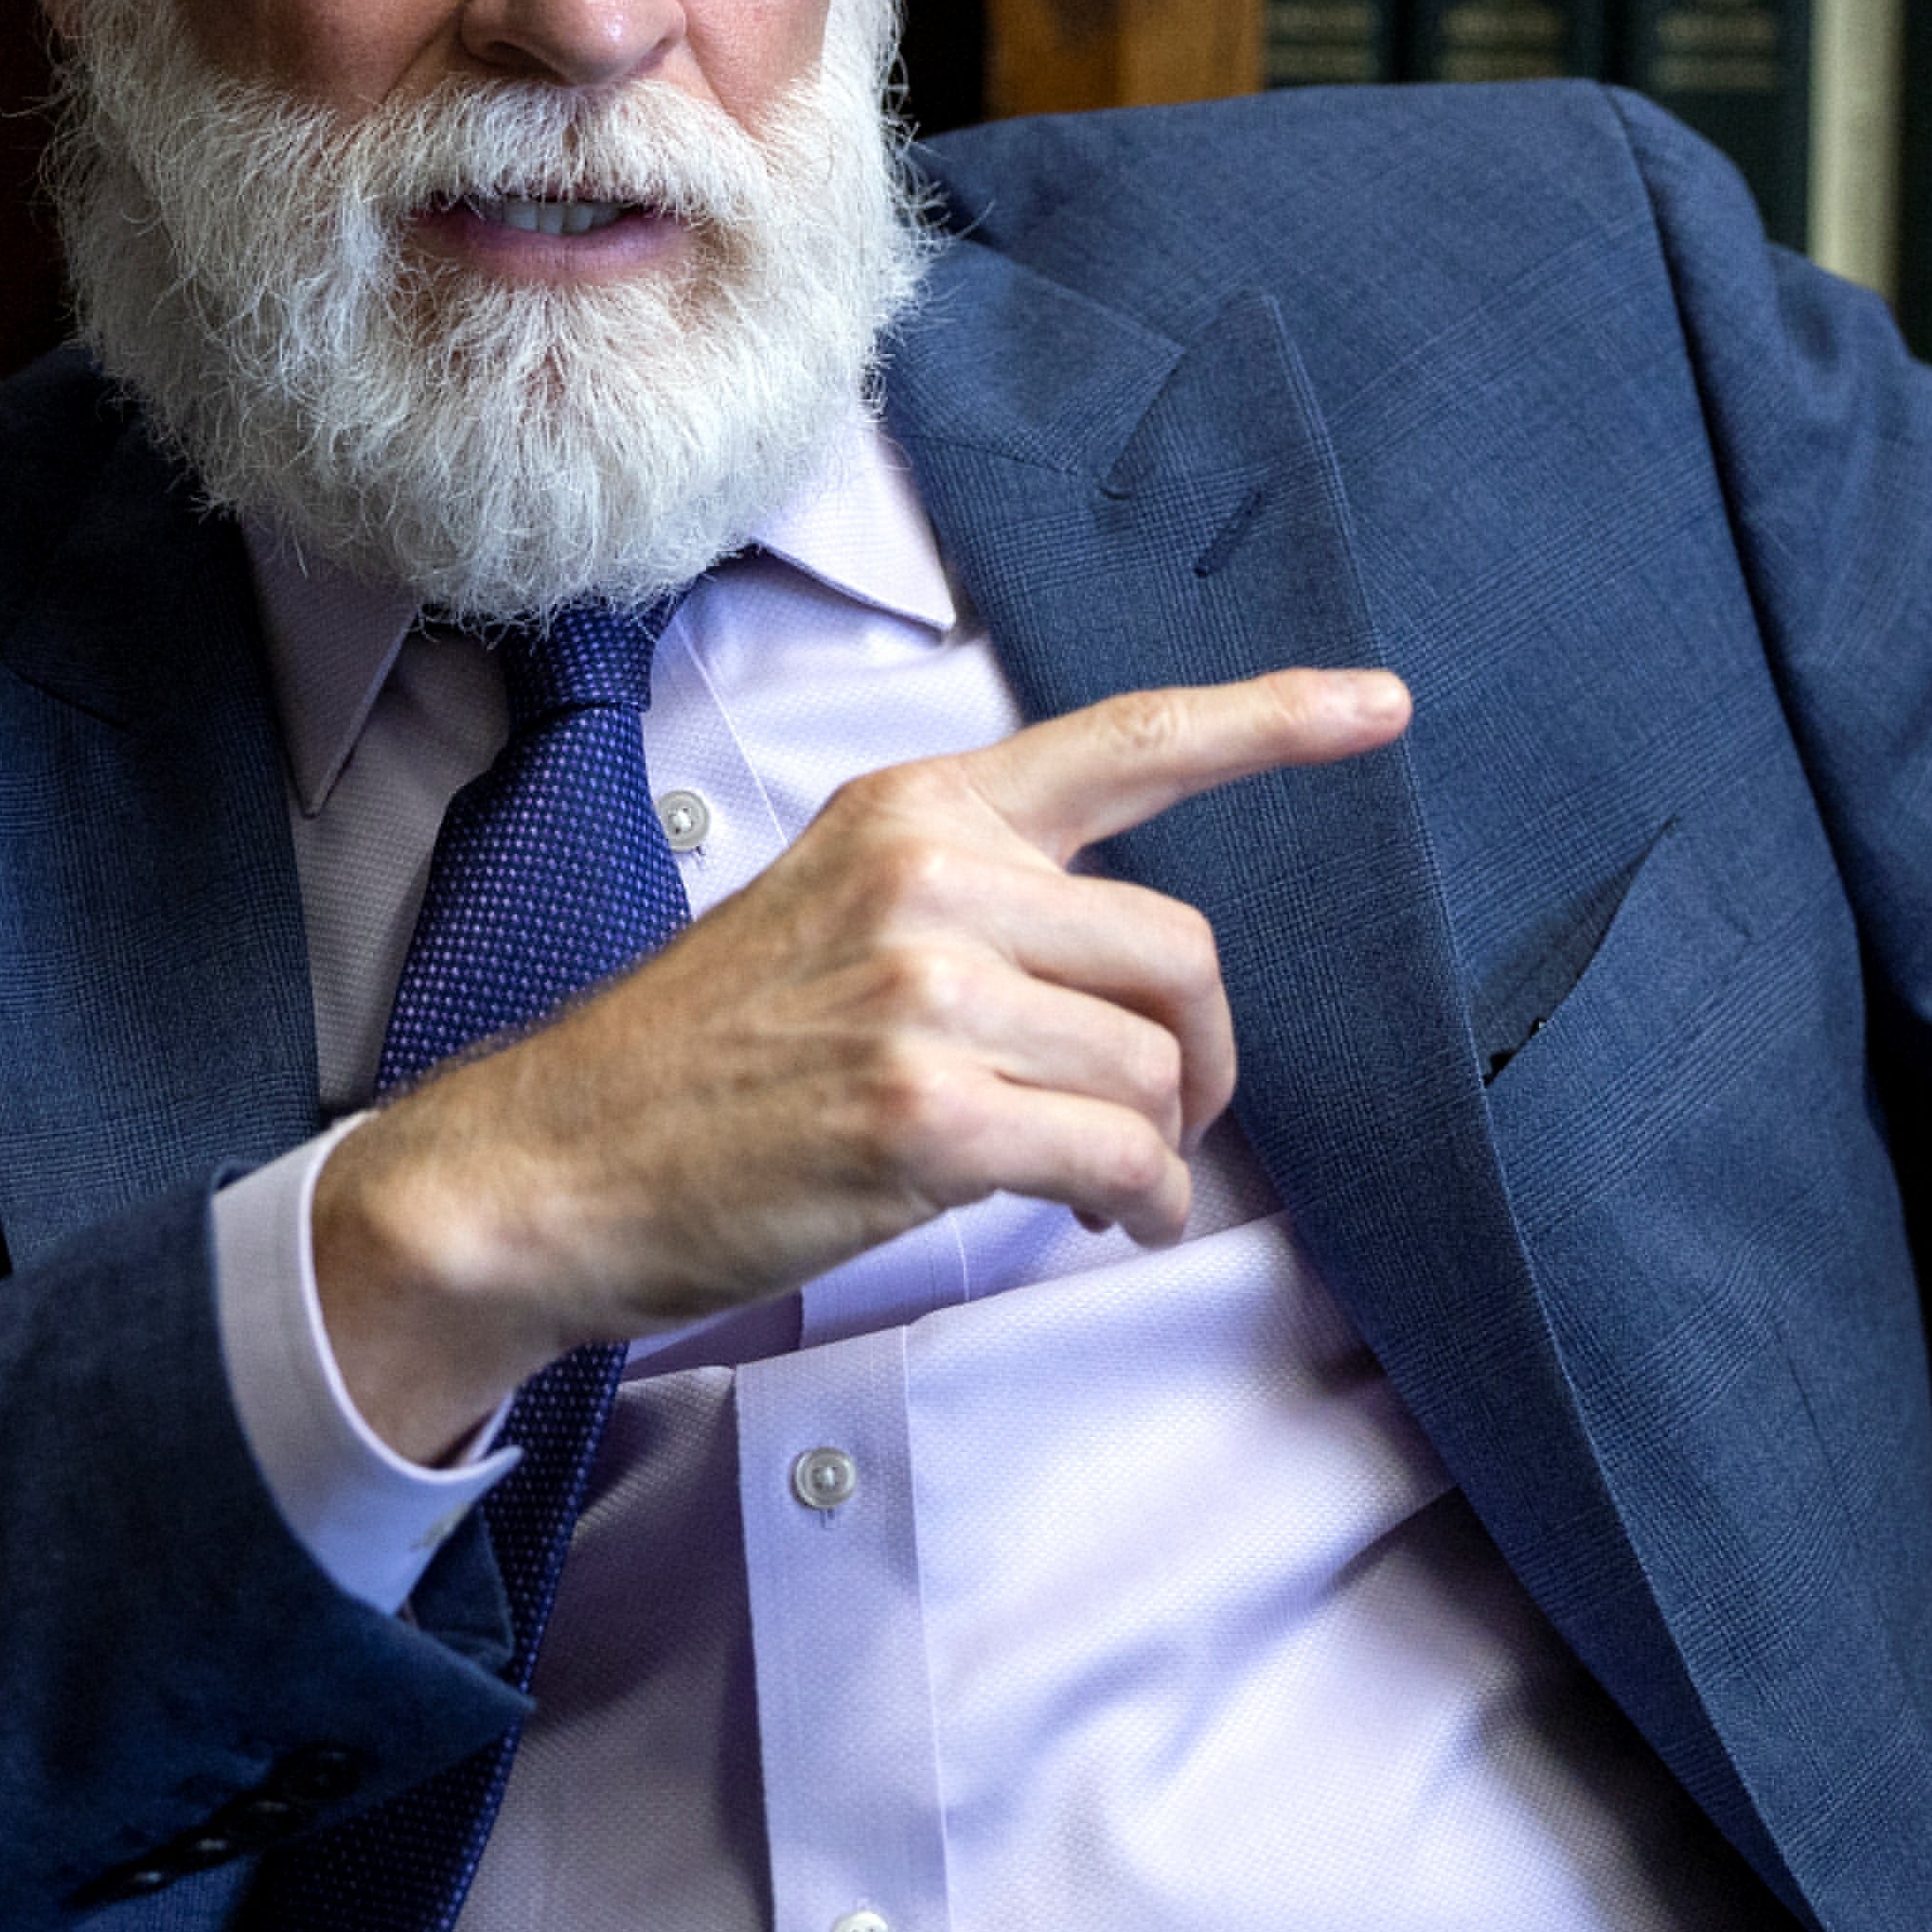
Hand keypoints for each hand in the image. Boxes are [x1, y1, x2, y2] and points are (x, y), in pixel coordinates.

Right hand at [311, 667, 1413, 1457]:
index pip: (1123, 742)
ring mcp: (926, 993)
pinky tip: (1101, 1223)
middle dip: (1196, 1058)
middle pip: (1178, 955)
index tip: (1377, 708)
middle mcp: (929, 878)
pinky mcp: (924, 1114)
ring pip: (1153, 1072)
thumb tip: (1123, 992)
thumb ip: (972, 905)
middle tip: (1159, 1124)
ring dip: (1155, 1153)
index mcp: (915, 810)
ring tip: (1102, 1191)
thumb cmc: (696, 1063)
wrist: (554, 1164)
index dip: (1269, 724)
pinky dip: (1135, 1208)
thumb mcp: (826, 913)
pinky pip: (1117, 1161)